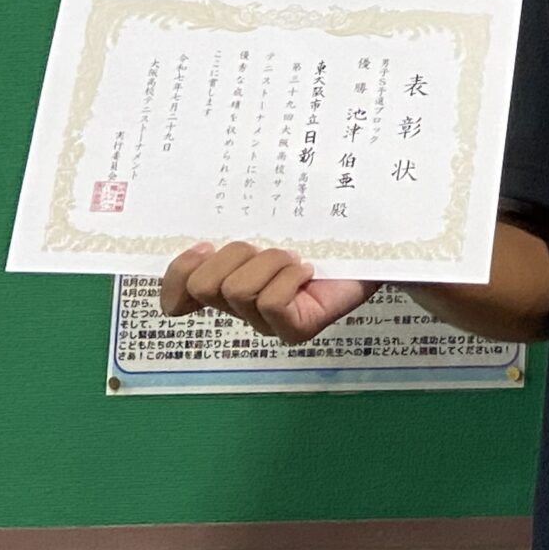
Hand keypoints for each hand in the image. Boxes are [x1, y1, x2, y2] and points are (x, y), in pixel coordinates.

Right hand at [158, 240, 373, 345]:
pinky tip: (309, 271)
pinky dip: (290, 278)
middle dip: (235, 254)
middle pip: (205, 286)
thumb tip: (197, 236)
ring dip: (270, 262)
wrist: (371, 239)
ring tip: (295, 258)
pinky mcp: (296, 329)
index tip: (204, 245)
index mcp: (227, 282)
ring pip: (238, 290)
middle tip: (268, 246)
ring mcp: (269, 323)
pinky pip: (271, 303)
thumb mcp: (269, 220)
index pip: (177, 295)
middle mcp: (242, 308)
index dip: (180, 273)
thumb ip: (233, 226)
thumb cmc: (318, 229)